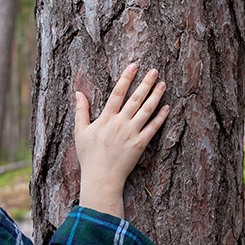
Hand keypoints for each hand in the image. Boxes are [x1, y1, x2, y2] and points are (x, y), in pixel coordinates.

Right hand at [75, 64, 168, 217]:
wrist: (101, 178)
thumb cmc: (89, 156)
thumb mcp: (80, 132)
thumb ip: (81, 111)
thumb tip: (78, 93)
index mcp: (106, 118)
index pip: (117, 93)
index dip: (126, 78)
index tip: (134, 66)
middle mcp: (120, 123)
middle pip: (136, 98)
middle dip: (146, 82)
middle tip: (154, 70)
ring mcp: (132, 133)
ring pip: (147, 110)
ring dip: (156, 95)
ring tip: (163, 84)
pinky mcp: (140, 144)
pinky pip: (153, 127)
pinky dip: (161, 116)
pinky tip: (167, 106)